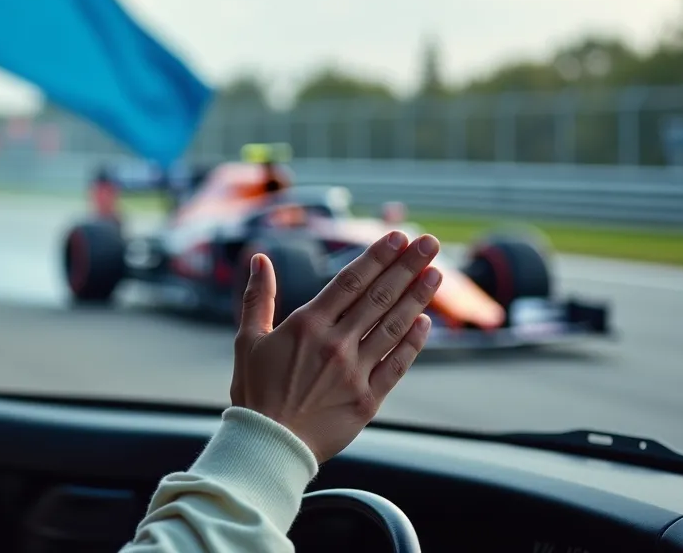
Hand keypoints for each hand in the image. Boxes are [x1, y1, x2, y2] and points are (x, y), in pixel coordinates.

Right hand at [229, 231, 441, 462]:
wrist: (268, 445)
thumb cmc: (255, 394)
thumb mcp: (246, 340)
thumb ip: (257, 298)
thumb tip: (259, 259)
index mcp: (306, 325)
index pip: (350, 281)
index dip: (377, 257)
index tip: (397, 237)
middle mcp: (335, 344)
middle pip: (378, 297)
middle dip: (406, 266)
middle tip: (429, 243)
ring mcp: (354, 372)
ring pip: (393, 327)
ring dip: (417, 298)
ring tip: (435, 274)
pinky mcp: (367, 400)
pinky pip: (397, 366)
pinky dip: (413, 343)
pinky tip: (426, 323)